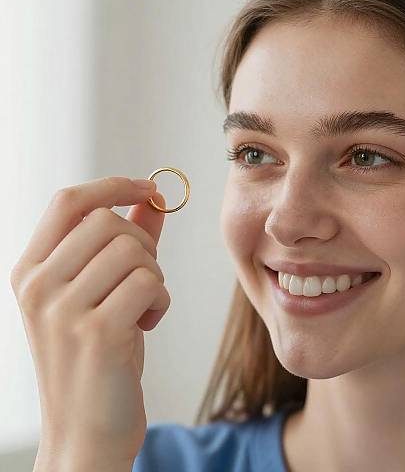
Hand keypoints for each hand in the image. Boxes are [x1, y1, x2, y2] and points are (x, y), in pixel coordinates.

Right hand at [10, 177, 169, 462]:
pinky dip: (161, 299)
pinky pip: (148, 282)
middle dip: (143, 244)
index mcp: (31, 270)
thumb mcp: (101, 292)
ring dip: (154, 275)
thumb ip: (125, 240)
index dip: (113, 186)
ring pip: (133, 250)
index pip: (69, 202)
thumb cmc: (98, 356)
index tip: (148, 187)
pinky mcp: (97, 333)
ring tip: (143, 305)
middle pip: (107, 222)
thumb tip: (151, 198)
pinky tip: (148, 323)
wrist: (86, 431)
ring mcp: (62, 310)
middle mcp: (37, 286)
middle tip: (144, 277)